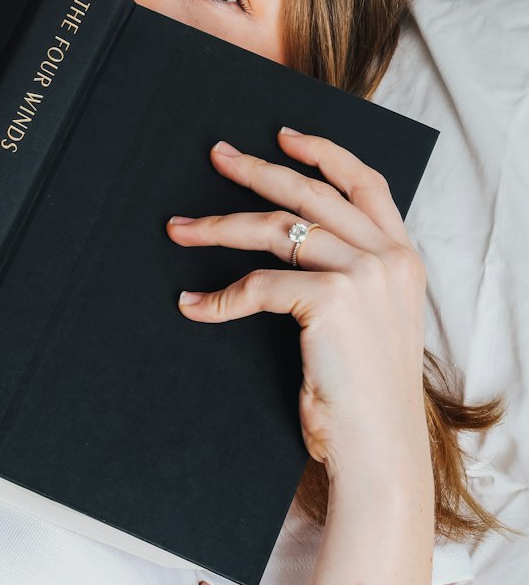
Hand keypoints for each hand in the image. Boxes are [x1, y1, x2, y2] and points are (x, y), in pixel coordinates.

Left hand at [165, 127, 429, 479]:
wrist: (378, 449)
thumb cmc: (361, 394)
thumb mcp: (369, 322)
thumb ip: (349, 276)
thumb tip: (293, 241)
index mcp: (403, 257)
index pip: (366, 183)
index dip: (324, 152)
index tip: (283, 135)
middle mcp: (389, 258)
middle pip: (310, 193)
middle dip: (257, 171)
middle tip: (216, 155)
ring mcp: (364, 275)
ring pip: (278, 229)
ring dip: (220, 226)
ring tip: (180, 228)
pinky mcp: (332, 300)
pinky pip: (259, 285)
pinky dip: (219, 298)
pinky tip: (193, 307)